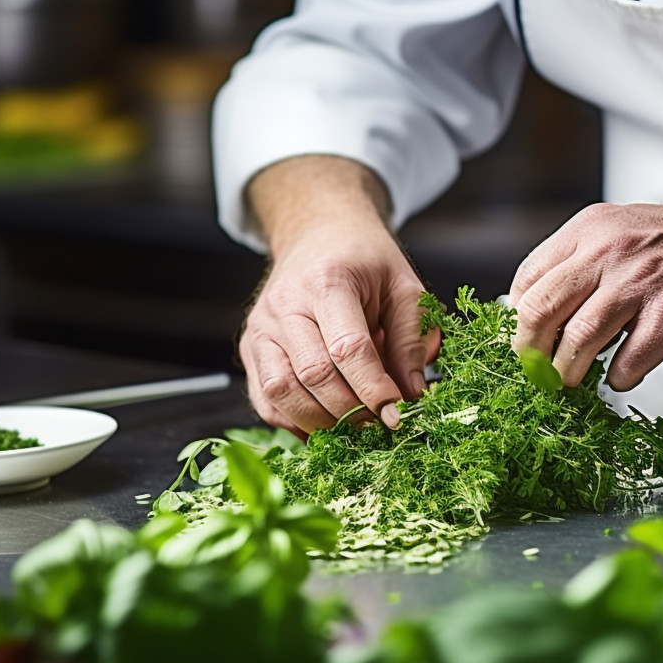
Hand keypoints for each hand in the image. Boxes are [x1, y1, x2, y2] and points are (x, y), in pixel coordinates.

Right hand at [240, 222, 435, 436]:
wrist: (318, 236)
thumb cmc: (364, 261)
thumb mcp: (403, 286)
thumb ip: (412, 338)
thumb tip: (413, 394)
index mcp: (327, 281)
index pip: (347, 348)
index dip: (374, 388)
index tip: (397, 413)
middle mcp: (285, 305)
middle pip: (313, 375)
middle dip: (351, 410)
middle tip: (379, 424)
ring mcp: (261, 328)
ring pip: (281, 392)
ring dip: (321, 422)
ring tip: (354, 426)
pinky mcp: (250, 348)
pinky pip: (265, 400)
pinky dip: (294, 422)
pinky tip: (324, 424)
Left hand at [509, 200, 662, 390]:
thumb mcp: (625, 231)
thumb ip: (585, 263)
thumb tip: (544, 314)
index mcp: (590, 229)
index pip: (528, 279)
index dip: (517, 319)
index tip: (523, 342)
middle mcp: (608, 252)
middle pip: (539, 312)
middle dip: (529, 354)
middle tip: (536, 374)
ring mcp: (639, 284)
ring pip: (576, 342)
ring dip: (568, 374)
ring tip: (572, 383)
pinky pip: (626, 364)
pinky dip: (619, 379)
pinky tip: (624, 375)